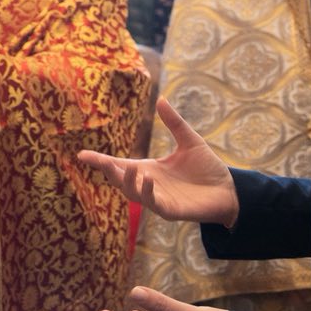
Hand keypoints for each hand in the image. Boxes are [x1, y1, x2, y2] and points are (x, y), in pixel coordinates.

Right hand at [78, 97, 239, 227]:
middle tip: (94, 160)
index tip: (81, 154)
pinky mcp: (170, 210)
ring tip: (127, 168)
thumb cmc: (208, 169)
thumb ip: (174, 123)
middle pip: (120, 180)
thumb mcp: (189, 141)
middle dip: (106, 171)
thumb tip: (160, 99)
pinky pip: (153, 203)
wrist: (229, 190)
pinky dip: (147, 192)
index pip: (119, 165)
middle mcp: (149, 185)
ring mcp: (158, 199)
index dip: (101, 160)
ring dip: (128, 181)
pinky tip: (147, 179)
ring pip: (133, 194)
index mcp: (149, 169)